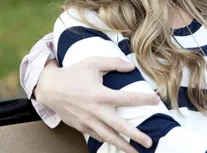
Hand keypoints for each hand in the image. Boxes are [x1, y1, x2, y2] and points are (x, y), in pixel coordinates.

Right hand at [35, 57, 160, 152]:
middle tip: (149, 142)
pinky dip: (108, 142)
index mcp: (100, 94)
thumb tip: (131, 66)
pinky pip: (98, 137)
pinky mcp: (82, 127)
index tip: (156, 101)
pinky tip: (118, 145)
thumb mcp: (93, 62)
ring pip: (109, 137)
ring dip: (123, 146)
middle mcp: (96, 111)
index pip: (127, 98)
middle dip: (135, 135)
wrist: (50, 88)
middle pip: (119, 126)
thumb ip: (113, 63)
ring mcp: (88, 121)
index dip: (143, 99)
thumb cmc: (73, 73)